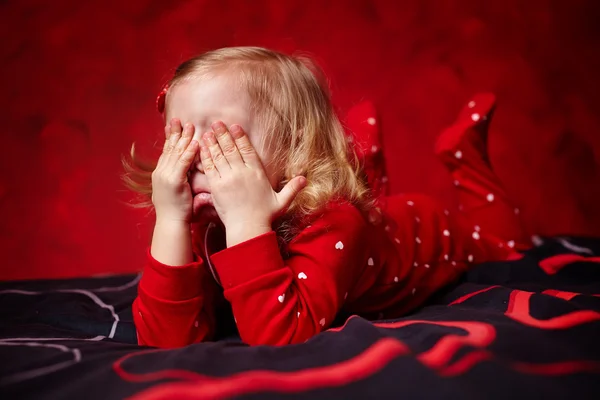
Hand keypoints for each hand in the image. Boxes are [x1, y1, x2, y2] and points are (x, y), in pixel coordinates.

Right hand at [151, 118, 198, 222]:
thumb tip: (183, 172)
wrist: (170, 222)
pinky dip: (189, 152)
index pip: (166, 151)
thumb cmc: (175, 210)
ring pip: (176, 153)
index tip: (173, 125)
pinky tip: (195, 143)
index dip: (170, 137)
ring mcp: (166, 176)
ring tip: (190, 126)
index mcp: (160, 173)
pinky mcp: (174, 182)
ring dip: (184, 138)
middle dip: (176, 133)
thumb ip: (178, 178)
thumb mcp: (174, 190)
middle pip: (170, 148)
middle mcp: (161, 172)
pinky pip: (183, 163)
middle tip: (180, 119)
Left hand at [200, 121, 306, 245]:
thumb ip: (292, 189)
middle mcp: (242, 172)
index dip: (241, 137)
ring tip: (207, 131)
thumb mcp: (282, 201)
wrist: (248, 228)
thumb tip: (305, 179)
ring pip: (219, 155)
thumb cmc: (265, 216)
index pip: (248, 150)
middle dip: (224, 134)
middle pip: (231, 149)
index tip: (235, 127)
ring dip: (213, 142)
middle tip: (217, 123)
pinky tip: (202, 148)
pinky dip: (206, 156)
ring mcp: (228, 178)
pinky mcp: (217, 186)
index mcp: (257, 173)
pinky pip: (210, 167)